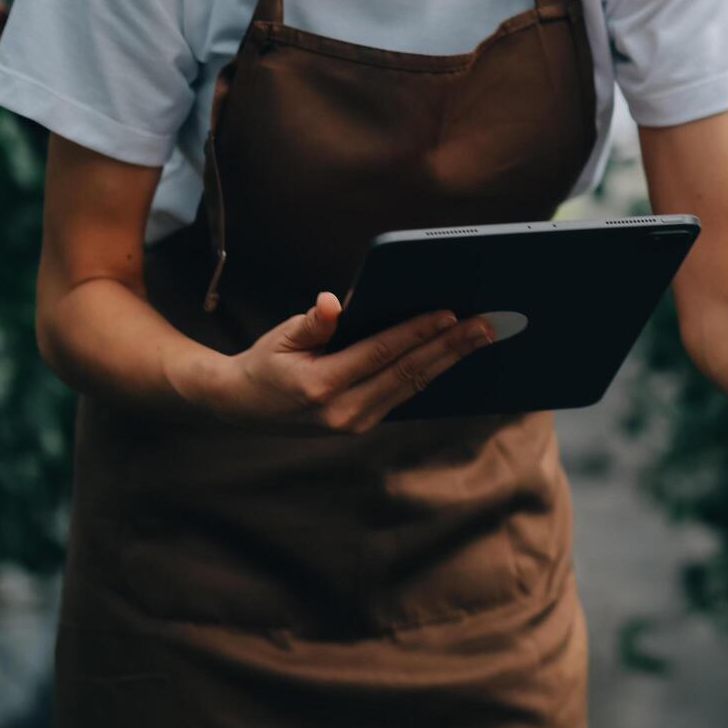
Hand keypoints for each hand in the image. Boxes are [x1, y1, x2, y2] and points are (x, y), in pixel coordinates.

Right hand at [191, 292, 492, 432]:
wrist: (243, 407)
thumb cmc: (265, 362)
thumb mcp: (280, 338)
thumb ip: (311, 323)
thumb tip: (335, 303)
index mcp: (320, 386)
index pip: (380, 354)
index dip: (416, 333)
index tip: (448, 314)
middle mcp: (344, 411)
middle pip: (408, 373)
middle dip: (450, 347)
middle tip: (485, 326)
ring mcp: (356, 423)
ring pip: (413, 387)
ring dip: (449, 360)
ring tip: (479, 337)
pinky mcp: (363, 424)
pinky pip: (403, 395)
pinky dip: (430, 372)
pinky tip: (454, 354)